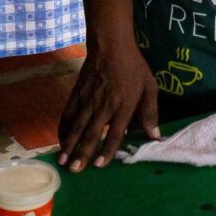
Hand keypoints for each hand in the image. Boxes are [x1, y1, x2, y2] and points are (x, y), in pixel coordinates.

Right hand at [57, 36, 159, 169]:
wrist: (110, 45)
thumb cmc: (133, 67)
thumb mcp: (149, 87)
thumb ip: (150, 113)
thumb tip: (155, 136)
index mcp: (123, 105)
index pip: (114, 133)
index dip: (107, 150)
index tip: (99, 165)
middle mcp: (103, 105)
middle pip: (91, 133)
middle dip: (82, 153)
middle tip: (75, 170)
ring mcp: (87, 100)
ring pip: (76, 126)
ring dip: (69, 145)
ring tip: (63, 161)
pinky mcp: (76, 94)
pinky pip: (68, 114)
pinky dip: (63, 129)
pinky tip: (60, 140)